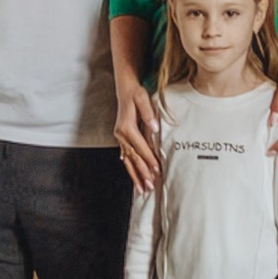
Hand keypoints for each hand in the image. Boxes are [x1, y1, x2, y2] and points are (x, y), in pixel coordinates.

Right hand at [114, 66, 160, 190]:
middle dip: (142, 173)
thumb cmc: (135, 93)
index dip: (149, 159)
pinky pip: (126, 157)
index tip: (157, 170)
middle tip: (151, 186)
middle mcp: (121, 134)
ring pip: (128, 161)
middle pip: (133, 158)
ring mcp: (120, 138)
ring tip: (143, 189)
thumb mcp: (142, 98)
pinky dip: (130, 169)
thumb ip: (148, 113)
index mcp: (126, 127)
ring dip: (135, 176)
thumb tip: (154, 128)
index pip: (140, 147)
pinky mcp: (121, 139)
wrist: (125, 89)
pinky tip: (134, 179)